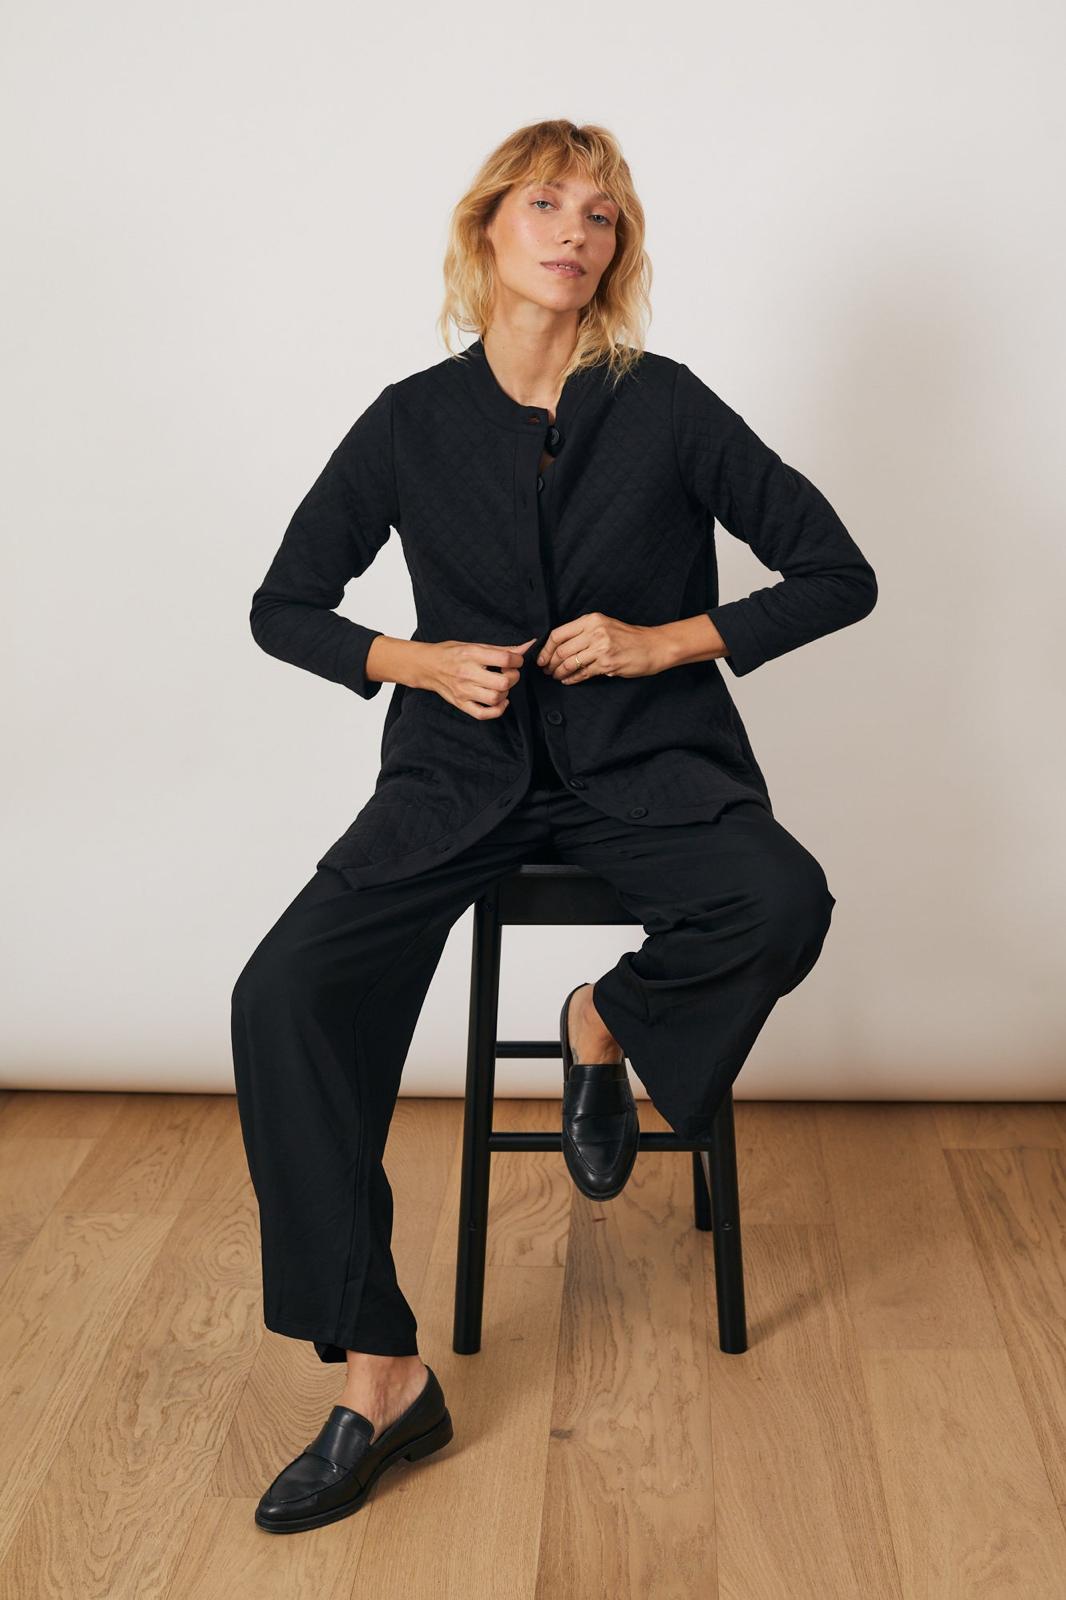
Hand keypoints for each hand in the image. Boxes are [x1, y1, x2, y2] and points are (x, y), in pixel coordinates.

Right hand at [423, 636, 537, 718]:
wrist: (427, 666)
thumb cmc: (451, 653)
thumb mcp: (475, 645)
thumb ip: (502, 649)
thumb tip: (526, 647)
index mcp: (471, 655)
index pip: (504, 658)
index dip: (517, 660)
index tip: (516, 660)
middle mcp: (467, 673)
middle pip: (502, 682)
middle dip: (513, 678)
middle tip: (509, 674)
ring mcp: (463, 691)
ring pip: (495, 698)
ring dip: (505, 693)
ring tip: (502, 686)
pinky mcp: (461, 703)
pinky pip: (483, 714)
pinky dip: (497, 710)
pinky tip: (500, 701)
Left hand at [536, 614, 667, 682]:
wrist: (653, 646)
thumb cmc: (628, 637)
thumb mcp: (605, 625)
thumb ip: (583, 632)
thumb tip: (559, 646)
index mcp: (591, 620)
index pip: (558, 634)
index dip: (546, 649)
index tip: (541, 658)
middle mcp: (595, 632)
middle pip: (561, 650)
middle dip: (550, 663)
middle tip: (546, 670)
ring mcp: (601, 648)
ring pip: (570, 663)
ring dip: (559, 673)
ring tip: (556, 676)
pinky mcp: (607, 664)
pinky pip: (582, 674)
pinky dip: (572, 679)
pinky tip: (567, 681)